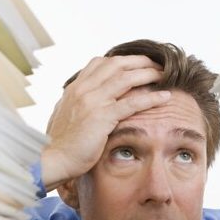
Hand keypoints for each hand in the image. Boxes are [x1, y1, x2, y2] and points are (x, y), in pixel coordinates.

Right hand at [41, 55, 170, 190]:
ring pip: (126, 78)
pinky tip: (165, 97)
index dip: (121, 60)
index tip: (137, 63)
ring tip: (165, 74)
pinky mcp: (102, 117)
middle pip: (116, 64)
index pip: (100, 63)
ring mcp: (92, 101)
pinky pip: (132, 103)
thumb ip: (76, 104)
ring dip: (148, 74)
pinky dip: (151, 98)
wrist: (53, 159)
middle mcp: (83, 89)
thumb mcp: (65, 115)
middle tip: (156, 63)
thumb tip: (82, 101)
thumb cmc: (60, 143)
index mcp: (75, 88)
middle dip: (139, 61)